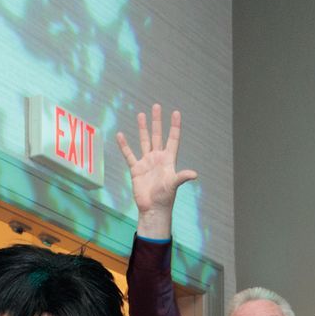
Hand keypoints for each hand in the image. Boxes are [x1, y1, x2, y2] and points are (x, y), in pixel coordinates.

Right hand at [116, 104, 197, 240]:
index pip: (173, 139)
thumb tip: (194, 174)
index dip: (174, 126)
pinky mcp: (136, 169)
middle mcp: (158, 158)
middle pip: (158, 136)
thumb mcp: (174, 185)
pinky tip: (120, 135)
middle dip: (157, 122)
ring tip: (141, 115)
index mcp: (168, 160)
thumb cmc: (165, 198)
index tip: (176, 113)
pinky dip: (124, 146)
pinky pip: (129, 155)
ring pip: (144, 141)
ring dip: (143, 128)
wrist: (153, 209)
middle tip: (157, 106)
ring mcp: (147, 163)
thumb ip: (182, 177)